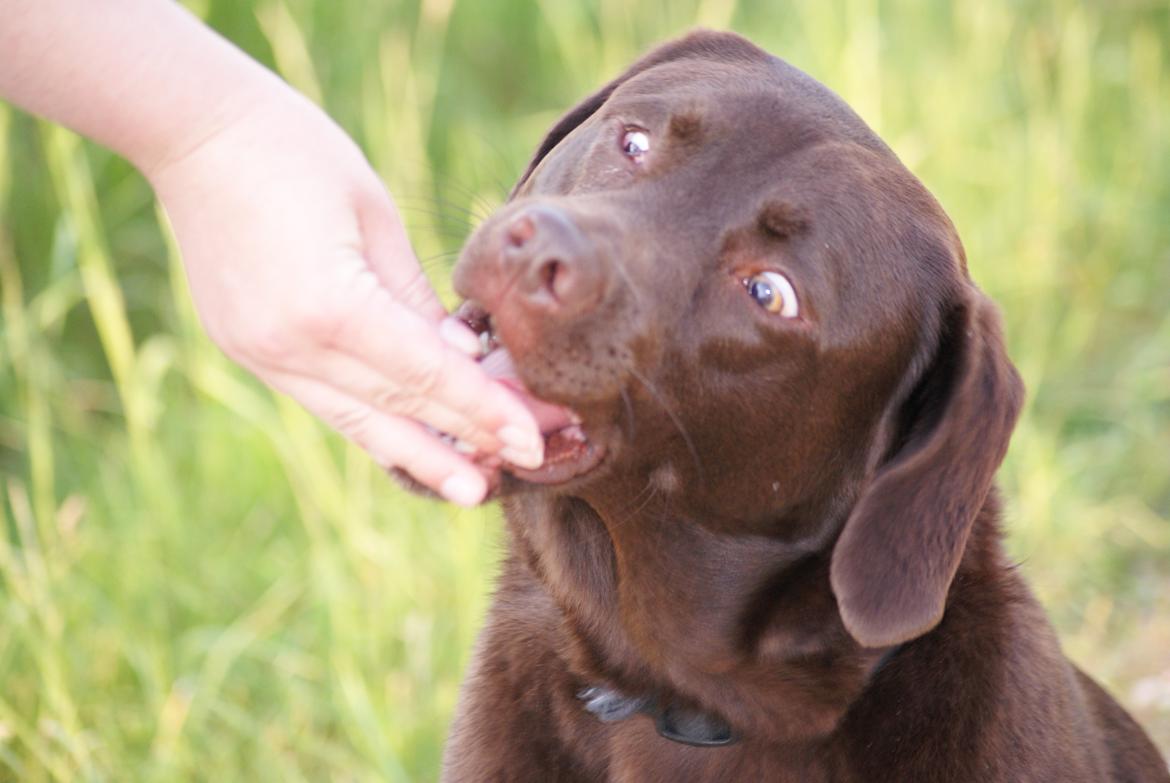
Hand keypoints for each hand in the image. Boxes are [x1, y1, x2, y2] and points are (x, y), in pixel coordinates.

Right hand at [147, 92, 542, 504]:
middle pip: (398, 409)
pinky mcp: (248, 352)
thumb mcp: (375, 216)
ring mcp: (261, 356)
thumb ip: (416, 299)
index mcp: (329, 305)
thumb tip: (461, 356)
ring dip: (419, 456)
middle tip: (527, 468)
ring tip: (471, 489)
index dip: (484, 410)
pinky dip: (373, 426)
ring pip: (357, 422)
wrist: (194, 134)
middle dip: (468, 442)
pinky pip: (325, 403)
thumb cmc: (296, 153)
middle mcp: (290, 346)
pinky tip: (411, 448)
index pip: (426, 374)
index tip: (533, 440)